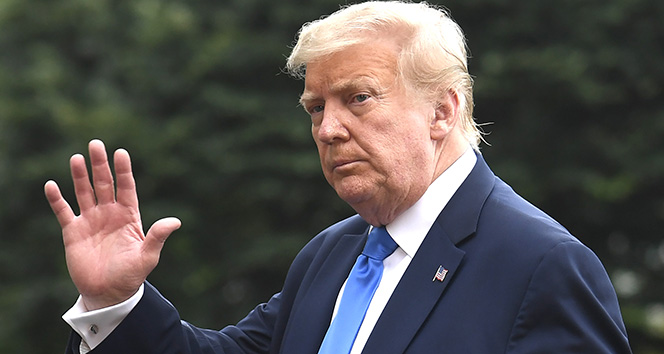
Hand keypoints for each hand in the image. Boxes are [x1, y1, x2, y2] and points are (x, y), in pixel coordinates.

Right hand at [45, 139, 180, 309]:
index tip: (121, 152)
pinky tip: (52, 185)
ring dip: (80, 176)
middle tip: (96, 144)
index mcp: (129, 216)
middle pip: (104, 184)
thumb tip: (175, 222)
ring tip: (77, 158)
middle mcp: (109, 213)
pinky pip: (64, 211)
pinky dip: (57, 199)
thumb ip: (158, 237)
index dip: (123, 170)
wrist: (109, 292)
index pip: (126, 187)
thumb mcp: (147, 256)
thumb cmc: (131, 274)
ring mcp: (91, 221)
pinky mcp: (73, 232)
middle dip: (100, 165)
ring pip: (84, 192)